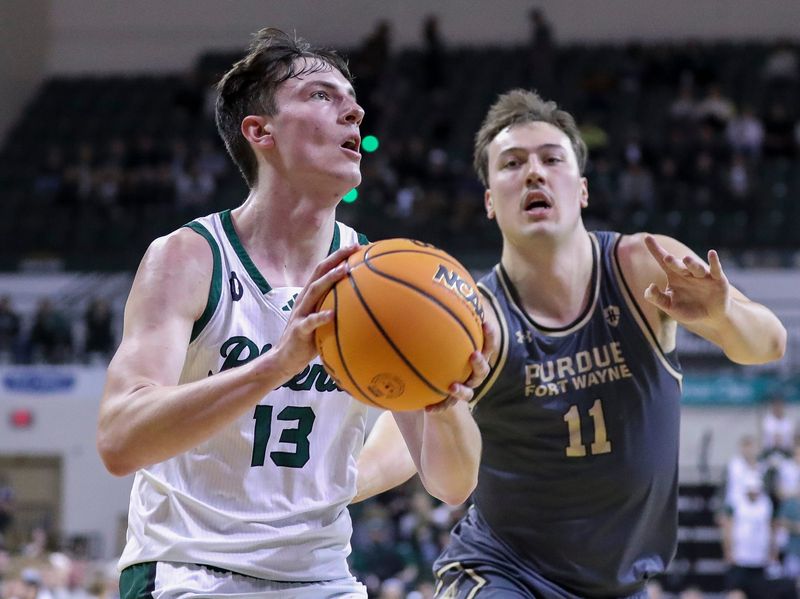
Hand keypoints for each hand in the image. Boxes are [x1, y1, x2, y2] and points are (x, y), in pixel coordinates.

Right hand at [270, 245, 360, 379]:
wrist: (284, 359)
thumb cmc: (309, 339)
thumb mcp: (323, 320)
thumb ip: (336, 308)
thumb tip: (362, 304)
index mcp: (310, 294)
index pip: (324, 269)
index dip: (339, 256)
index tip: (358, 247)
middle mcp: (304, 299)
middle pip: (319, 272)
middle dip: (337, 258)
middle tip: (355, 249)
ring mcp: (300, 313)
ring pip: (314, 291)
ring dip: (329, 279)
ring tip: (345, 270)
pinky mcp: (299, 330)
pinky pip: (310, 322)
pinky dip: (321, 317)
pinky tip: (333, 314)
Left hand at [426, 318, 497, 412]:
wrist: (439, 379)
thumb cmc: (445, 350)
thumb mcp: (444, 333)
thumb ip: (445, 317)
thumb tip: (439, 289)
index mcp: (476, 355)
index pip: (488, 344)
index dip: (489, 334)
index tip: (485, 323)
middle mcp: (473, 373)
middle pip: (483, 369)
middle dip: (480, 362)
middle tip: (473, 355)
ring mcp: (464, 387)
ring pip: (469, 392)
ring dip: (462, 390)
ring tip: (452, 386)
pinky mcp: (451, 400)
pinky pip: (446, 405)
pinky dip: (438, 407)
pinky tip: (426, 408)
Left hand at [642, 235, 730, 324]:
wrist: (711, 317)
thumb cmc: (688, 310)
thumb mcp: (669, 306)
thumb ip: (657, 298)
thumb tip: (650, 287)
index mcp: (674, 276)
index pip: (662, 260)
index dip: (655, 249)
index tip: (646, 237)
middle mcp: (688, 272)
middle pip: (678, 265)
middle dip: (673, 262)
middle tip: (667, 258)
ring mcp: (703, 275)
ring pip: (696, 268)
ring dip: (692, 264)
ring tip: (686, 259)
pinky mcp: (718, 279)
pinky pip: (716, 269)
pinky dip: (714, 262)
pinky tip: (711, 253)